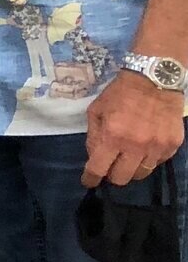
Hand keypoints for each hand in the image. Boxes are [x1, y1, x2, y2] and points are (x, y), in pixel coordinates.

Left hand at [83, 68, 185, 185]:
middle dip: (112, 175)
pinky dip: (149, 160)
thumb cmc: (120, 93)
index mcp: (113, 137)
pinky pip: (158, 163)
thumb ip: (93, 136)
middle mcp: (136, 146)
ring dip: (132, 169)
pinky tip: (145, 148)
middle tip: (111, 166)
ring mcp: (157, 147)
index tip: (89, 182)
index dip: (91, 179)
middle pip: (122, 178)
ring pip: (142, 173)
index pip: (99, 169)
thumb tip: (94, 157)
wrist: (155, 79)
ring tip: (129, 157)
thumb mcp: (96, 111)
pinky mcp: (173, 145)